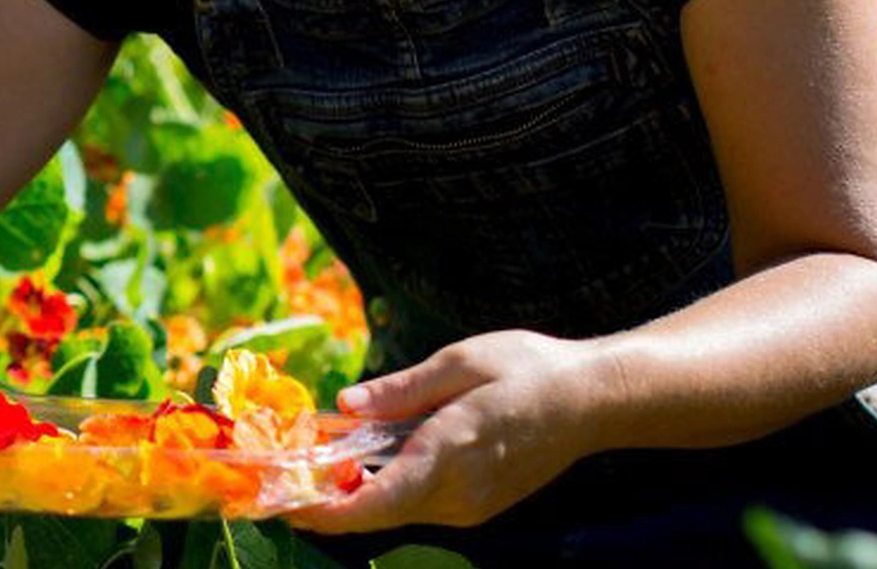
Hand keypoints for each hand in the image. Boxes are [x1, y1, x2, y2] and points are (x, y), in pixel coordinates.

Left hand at [288, 329, 603, 532]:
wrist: (594, 402)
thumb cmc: (529, 370)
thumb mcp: (459, 363)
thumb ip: (400, 391)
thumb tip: (345, 404)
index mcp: (448, 454)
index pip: (373, 503)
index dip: (323, 511)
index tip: (283, 502)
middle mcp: (457, 494)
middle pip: (377, 513)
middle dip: (329, 500)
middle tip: (286, 474)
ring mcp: (470, 507)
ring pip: (397, 509)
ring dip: (357, 494)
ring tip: (320, 461)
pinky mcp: (478, 507)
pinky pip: (420, 503)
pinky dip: (388, 489)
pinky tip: (370, 461)